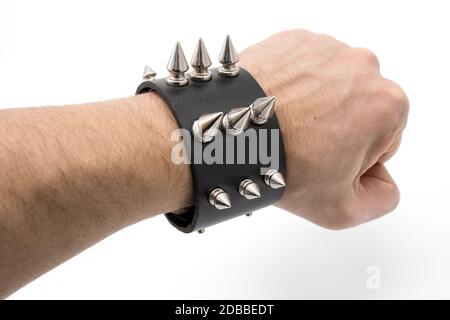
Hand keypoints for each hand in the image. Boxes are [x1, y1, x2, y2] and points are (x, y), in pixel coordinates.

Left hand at [240, 30, 408, 228]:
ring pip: (330, 86)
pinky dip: (292, 84)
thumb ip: (381, 199)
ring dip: (314, 104)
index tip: (325, 162)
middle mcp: (363, 67)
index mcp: (387, 106)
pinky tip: (274, 105)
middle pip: (358, 108)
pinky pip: (302, 67)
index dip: (353, 158)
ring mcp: (326, 48)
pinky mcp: (294, 40)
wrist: (228, 132)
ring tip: (284, 126)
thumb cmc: (281, 165)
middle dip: (337, 128)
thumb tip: (381, 182)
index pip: (383, 139)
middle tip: (302, 146)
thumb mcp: (342, 209)